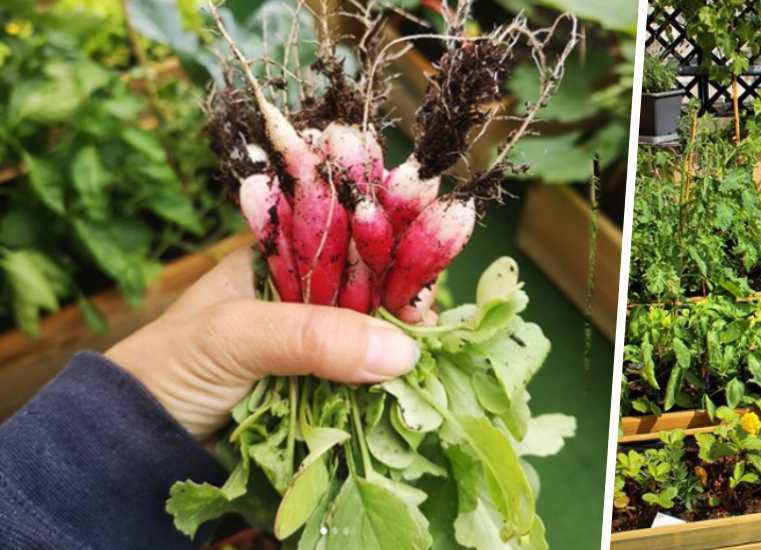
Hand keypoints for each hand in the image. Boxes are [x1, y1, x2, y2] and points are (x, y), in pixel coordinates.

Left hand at [105, 248, 418, 440]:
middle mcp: (300, 297)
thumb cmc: (172, 368)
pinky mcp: (318, 391)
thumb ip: (313, 336)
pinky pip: (365, 382)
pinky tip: (408, 389)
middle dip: (403, 306)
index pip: (349, 241)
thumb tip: (399, 351)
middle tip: (430, 327)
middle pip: (370, 290)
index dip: (391, 253)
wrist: (135, 444)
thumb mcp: (237, 337)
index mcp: (278, 261)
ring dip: (400, 350)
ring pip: (373, 337)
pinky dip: (386, 388)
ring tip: (427, 361)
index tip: (421, 281)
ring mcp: (311, 346)